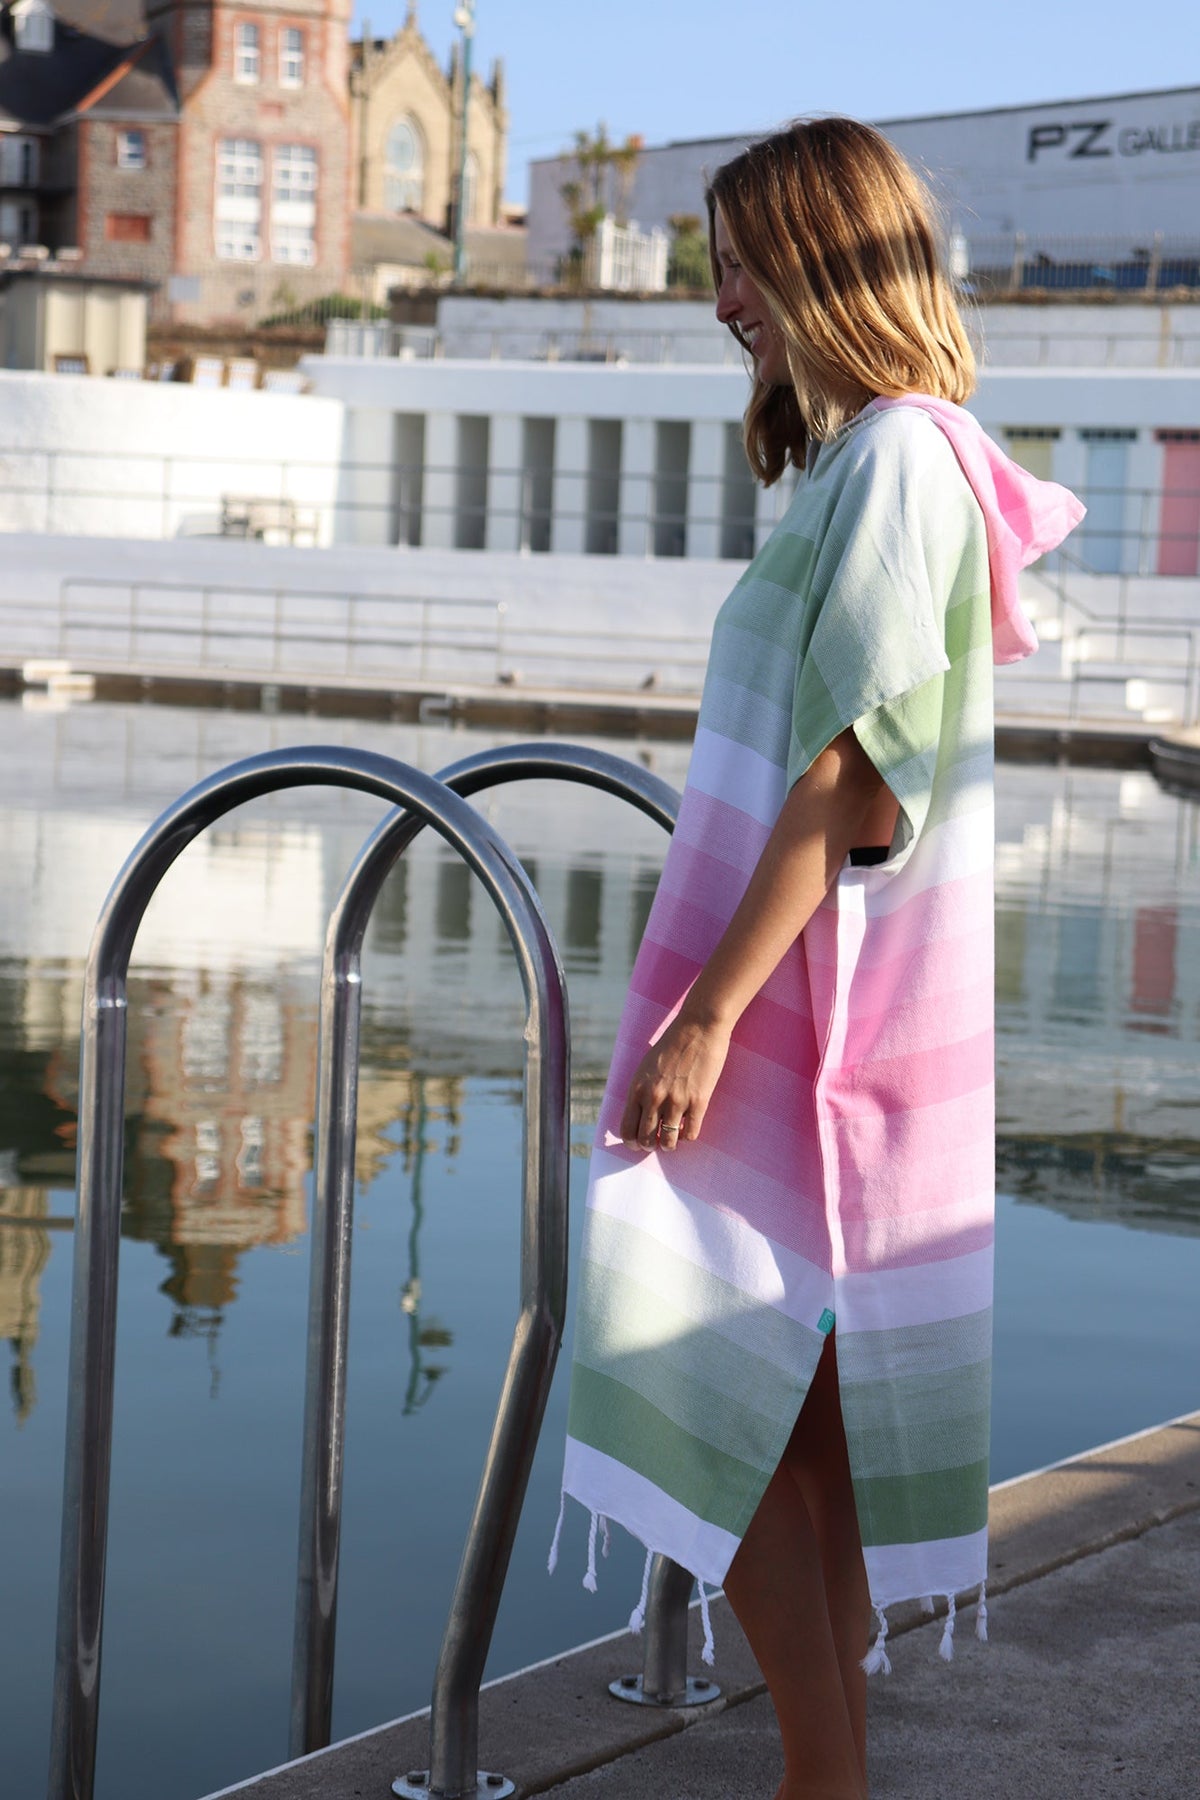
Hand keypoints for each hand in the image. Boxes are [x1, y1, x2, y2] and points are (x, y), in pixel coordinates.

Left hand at [619, 1013, 730, 1151]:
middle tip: (655, 1144)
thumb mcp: (645, 1067)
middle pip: (645, 1138)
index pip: (627, 1128)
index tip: (638, 1143)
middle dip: (649, 1146)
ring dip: (668, 1145)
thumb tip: (640, 1114)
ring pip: (668, 1140)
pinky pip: (690, 1133)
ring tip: (671, 1142)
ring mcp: (676, 1101)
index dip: (632, 1142)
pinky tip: (688, 1129)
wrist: (698, 1028)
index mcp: (637, 1088)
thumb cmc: (671, 1044)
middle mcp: (653, 1097)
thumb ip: (641, 1090)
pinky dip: (687, 1137)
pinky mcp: (698, 1101)